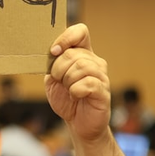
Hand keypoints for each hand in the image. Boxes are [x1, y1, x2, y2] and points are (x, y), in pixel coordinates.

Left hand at [44, 23, 109, 141]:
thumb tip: (51, 52)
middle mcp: (95, 62)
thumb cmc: (67, 99)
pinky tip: (76, 96)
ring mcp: (101, 76)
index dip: (66, 38)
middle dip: (58, 69)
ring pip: (81, 67)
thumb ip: (52, 64)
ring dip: (67, 81)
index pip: (80, 32)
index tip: (53, 51)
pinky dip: (75, 91)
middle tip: (59, 81)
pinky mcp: (103, 91)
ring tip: (68, 90)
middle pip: (74, 54)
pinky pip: (87, 83)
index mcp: (83, 54)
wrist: (78, 123)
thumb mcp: (53, 79)